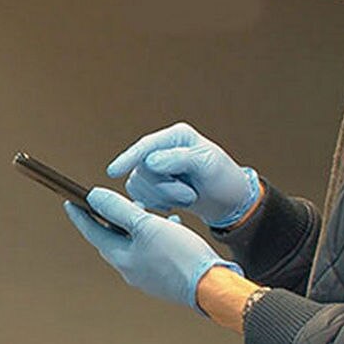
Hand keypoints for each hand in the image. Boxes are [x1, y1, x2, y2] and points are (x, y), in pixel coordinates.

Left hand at [64, 187, 242, 312]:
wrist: (211, 285)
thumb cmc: (180, 255)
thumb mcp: (146, 224)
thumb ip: (119, 209)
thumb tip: (95, 197)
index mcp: (121, 257)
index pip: (93, 231)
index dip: (81, 215)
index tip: (70, 202)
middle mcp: (130, 268)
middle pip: (112, 238)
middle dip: (110, 218)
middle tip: (106, 202)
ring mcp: (146, 273)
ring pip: (133, 243)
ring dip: (135, 224)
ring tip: (144, 209)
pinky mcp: (163, 274)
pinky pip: (151, 250)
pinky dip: (154, 234)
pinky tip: (169, 225)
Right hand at [107, 122, 260, 228]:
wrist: (230, 201)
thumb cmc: (223, 178)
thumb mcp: (207, 165)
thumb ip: (178, 159)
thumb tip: (150, 161)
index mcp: (177, 136)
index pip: (146, 146)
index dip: (128, 158)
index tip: (114, 171)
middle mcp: (163, 148)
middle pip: (141, 169)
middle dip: (164, 188)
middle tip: (189, 195)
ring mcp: (157, 166)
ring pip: (138, 183)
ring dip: (161, 197)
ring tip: (186, 198)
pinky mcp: (154, 184)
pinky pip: (138, 194)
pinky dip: (154, 203)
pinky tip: (172, 206)